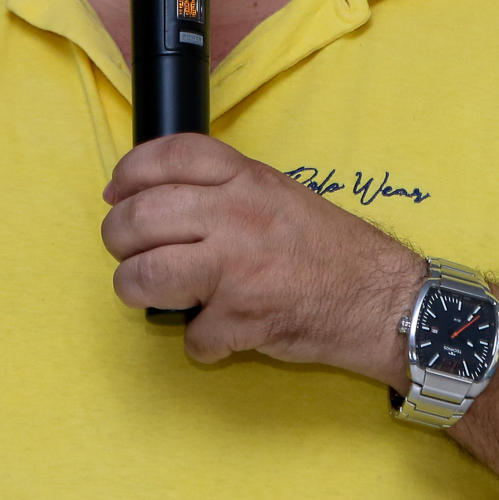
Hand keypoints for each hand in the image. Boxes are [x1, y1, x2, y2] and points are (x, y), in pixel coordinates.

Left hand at [100, 133, 423, 381]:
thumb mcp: (279, 194)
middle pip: (140, 217)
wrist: (381, 297)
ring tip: (154, 294)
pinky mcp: (241, 318)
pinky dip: (201, 343)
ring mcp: (236, 267)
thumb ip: (225, 190)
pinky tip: (217, 334)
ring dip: (136, 290)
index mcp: (246, 179)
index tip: (116, 192)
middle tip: (128, 252)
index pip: (168, 156)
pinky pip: (191, 335)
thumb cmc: (330, 248)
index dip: (129, 172)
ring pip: (144, 276)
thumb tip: (161, 198)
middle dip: (119, 239)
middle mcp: (236, 215)